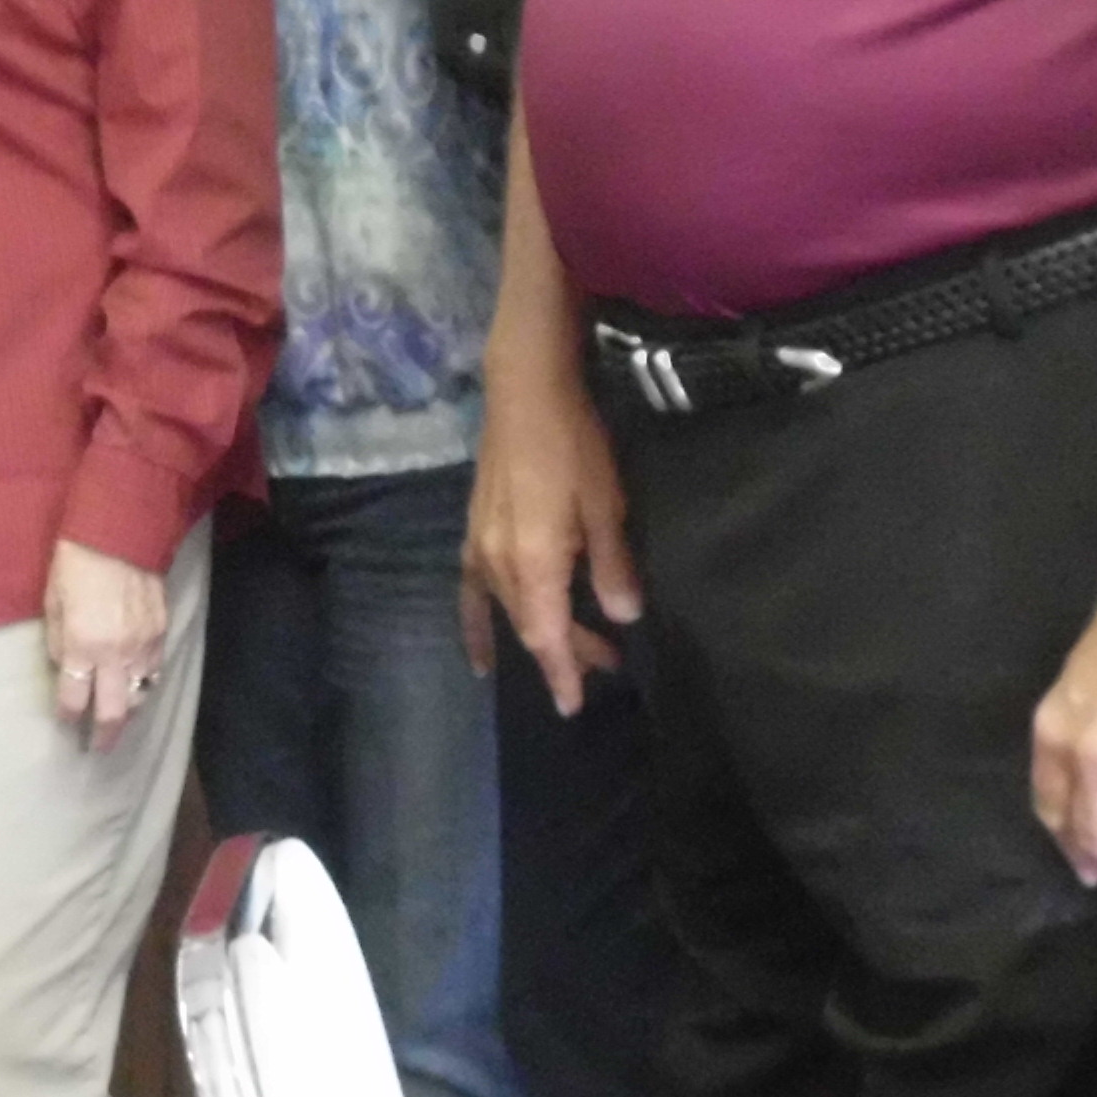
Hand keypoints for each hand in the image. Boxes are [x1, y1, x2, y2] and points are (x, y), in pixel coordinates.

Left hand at [44, 537, 168, 752]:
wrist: (120, 532)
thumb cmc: (75, 563)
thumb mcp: (52, 602)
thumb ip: (59, 642)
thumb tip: (66, 670)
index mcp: (82, 646)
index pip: (75, 699)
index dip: (69, 716)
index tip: (66, 722)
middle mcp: (115, 653)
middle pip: (115, 712)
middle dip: (105, 735)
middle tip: (99, 748)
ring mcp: (143, 645)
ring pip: (141, 696)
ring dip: (129, 712)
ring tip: (118, 720)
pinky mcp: (162, 632)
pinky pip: (155, 671)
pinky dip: (145, 685)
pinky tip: (137, 687)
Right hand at [462, 353, 640, 713]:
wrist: (526, 391)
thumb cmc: (574, 444)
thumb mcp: (606, 505)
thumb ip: (613, 565)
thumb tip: (623, 615)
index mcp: (533, 560)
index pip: (546, 634)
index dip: (562, 671)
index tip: (575, 705)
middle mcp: (499, 562)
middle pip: (530, 624)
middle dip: (566, 651)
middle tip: (606, 665)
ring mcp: (481, 546)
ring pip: (507, 609)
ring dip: (538, 632)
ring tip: (571, 651)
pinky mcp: (476, 531)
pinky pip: (473, 590)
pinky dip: (478, 623)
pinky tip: (483, 653)